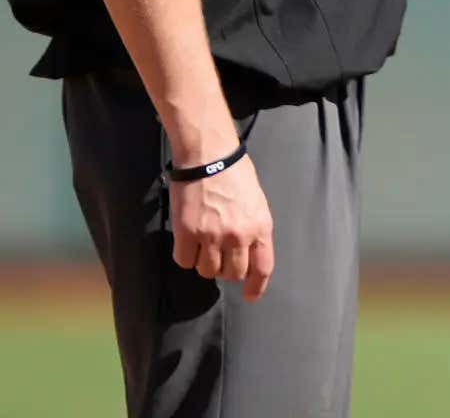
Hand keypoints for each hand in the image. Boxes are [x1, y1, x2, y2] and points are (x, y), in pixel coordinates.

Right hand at [170, 154, 274, 300]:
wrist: (210, 156)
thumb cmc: (236, 175)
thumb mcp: (257, 203)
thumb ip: (254, 229)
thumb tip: (247, 254)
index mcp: (260, 227)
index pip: (262, 267)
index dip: (255, 286)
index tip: (250, 296)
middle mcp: (238, 236)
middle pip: (231, 273)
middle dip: (225, 270)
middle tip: (219, 255)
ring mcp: (212, 236)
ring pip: (207, 270)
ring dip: (205, 262)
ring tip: (203, 243)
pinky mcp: (187, 233)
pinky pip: (184, 261)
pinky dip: (185, 255)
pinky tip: (188, 241)